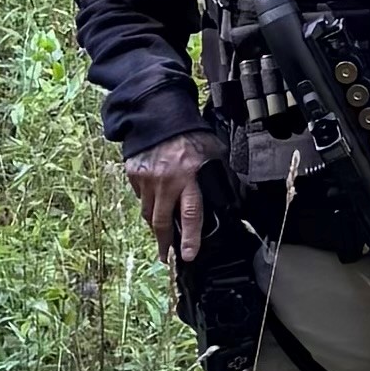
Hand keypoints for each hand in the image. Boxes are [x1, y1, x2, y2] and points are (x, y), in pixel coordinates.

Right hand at [125, 130, 223, 261]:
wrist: (158, 113)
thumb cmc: (190, 134)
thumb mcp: (214, 153)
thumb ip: (221, 176)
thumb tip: (235, 196)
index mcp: (189, 177)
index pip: (191, 215)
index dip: (190, 239)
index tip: (188, 256)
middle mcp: (166, 182)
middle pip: (162, 222)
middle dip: (164, 243)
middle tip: (167, 257)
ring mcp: (146, 179)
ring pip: (149, 213)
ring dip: (156, 226)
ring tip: (161, 236)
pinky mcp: (133, 174)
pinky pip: (141, 197)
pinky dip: (148, 203)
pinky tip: (156, 203)